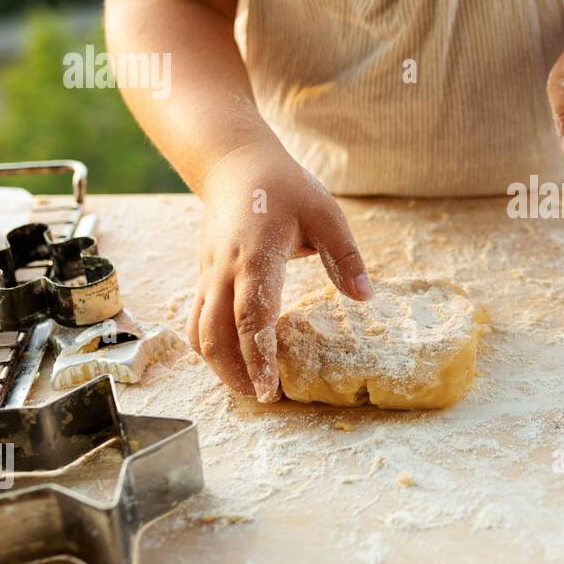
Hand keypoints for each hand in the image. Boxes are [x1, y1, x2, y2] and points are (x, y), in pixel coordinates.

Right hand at [188, 140, 371, 401]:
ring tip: (249, 389)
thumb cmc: (284, 187)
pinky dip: (211, 348)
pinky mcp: (204, 276)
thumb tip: (366, 296)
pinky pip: (198, 321)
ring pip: (200, 333)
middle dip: (237, 373)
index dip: (258, 354)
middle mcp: (225, 271)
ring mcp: (209, 275)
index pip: (251, 315)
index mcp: (256, 257)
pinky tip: (233, 363)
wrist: (233, 163)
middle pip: (217, 335)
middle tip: (265, 399)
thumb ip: (346, 256)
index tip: (271, 387)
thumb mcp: (325, 213)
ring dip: (220, 367)